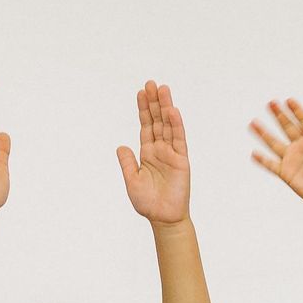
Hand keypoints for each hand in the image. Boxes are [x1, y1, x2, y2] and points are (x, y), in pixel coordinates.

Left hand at [117, 79, 191, 224]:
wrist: (163, 219)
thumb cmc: (148, 203)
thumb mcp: (131, 181)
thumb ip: (126, 163)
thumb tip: (120, 146)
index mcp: (147, 153)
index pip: (146, 126)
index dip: (144, 109)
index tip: (141, 92)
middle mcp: (160, 150)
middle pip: (157, 121)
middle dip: (154, 102)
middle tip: (151, 83)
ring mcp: (172, 154)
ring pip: (168, 126)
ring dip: (165, 107)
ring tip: (162, 89)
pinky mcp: (181, 161)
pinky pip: (179, 140)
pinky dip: (176, 125)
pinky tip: (172, 111)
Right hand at [249, 97, 302, 210]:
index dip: (297, 111)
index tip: (289, 100)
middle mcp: (301, 146)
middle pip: (288, 127)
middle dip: (279, 115)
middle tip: (271, 103)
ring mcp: (292, 159)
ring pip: (275, 143)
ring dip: (264, 133)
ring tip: (253, 123)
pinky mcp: (286, 173)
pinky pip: (272, 165)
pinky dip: (263, 161)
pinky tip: (254, 154)